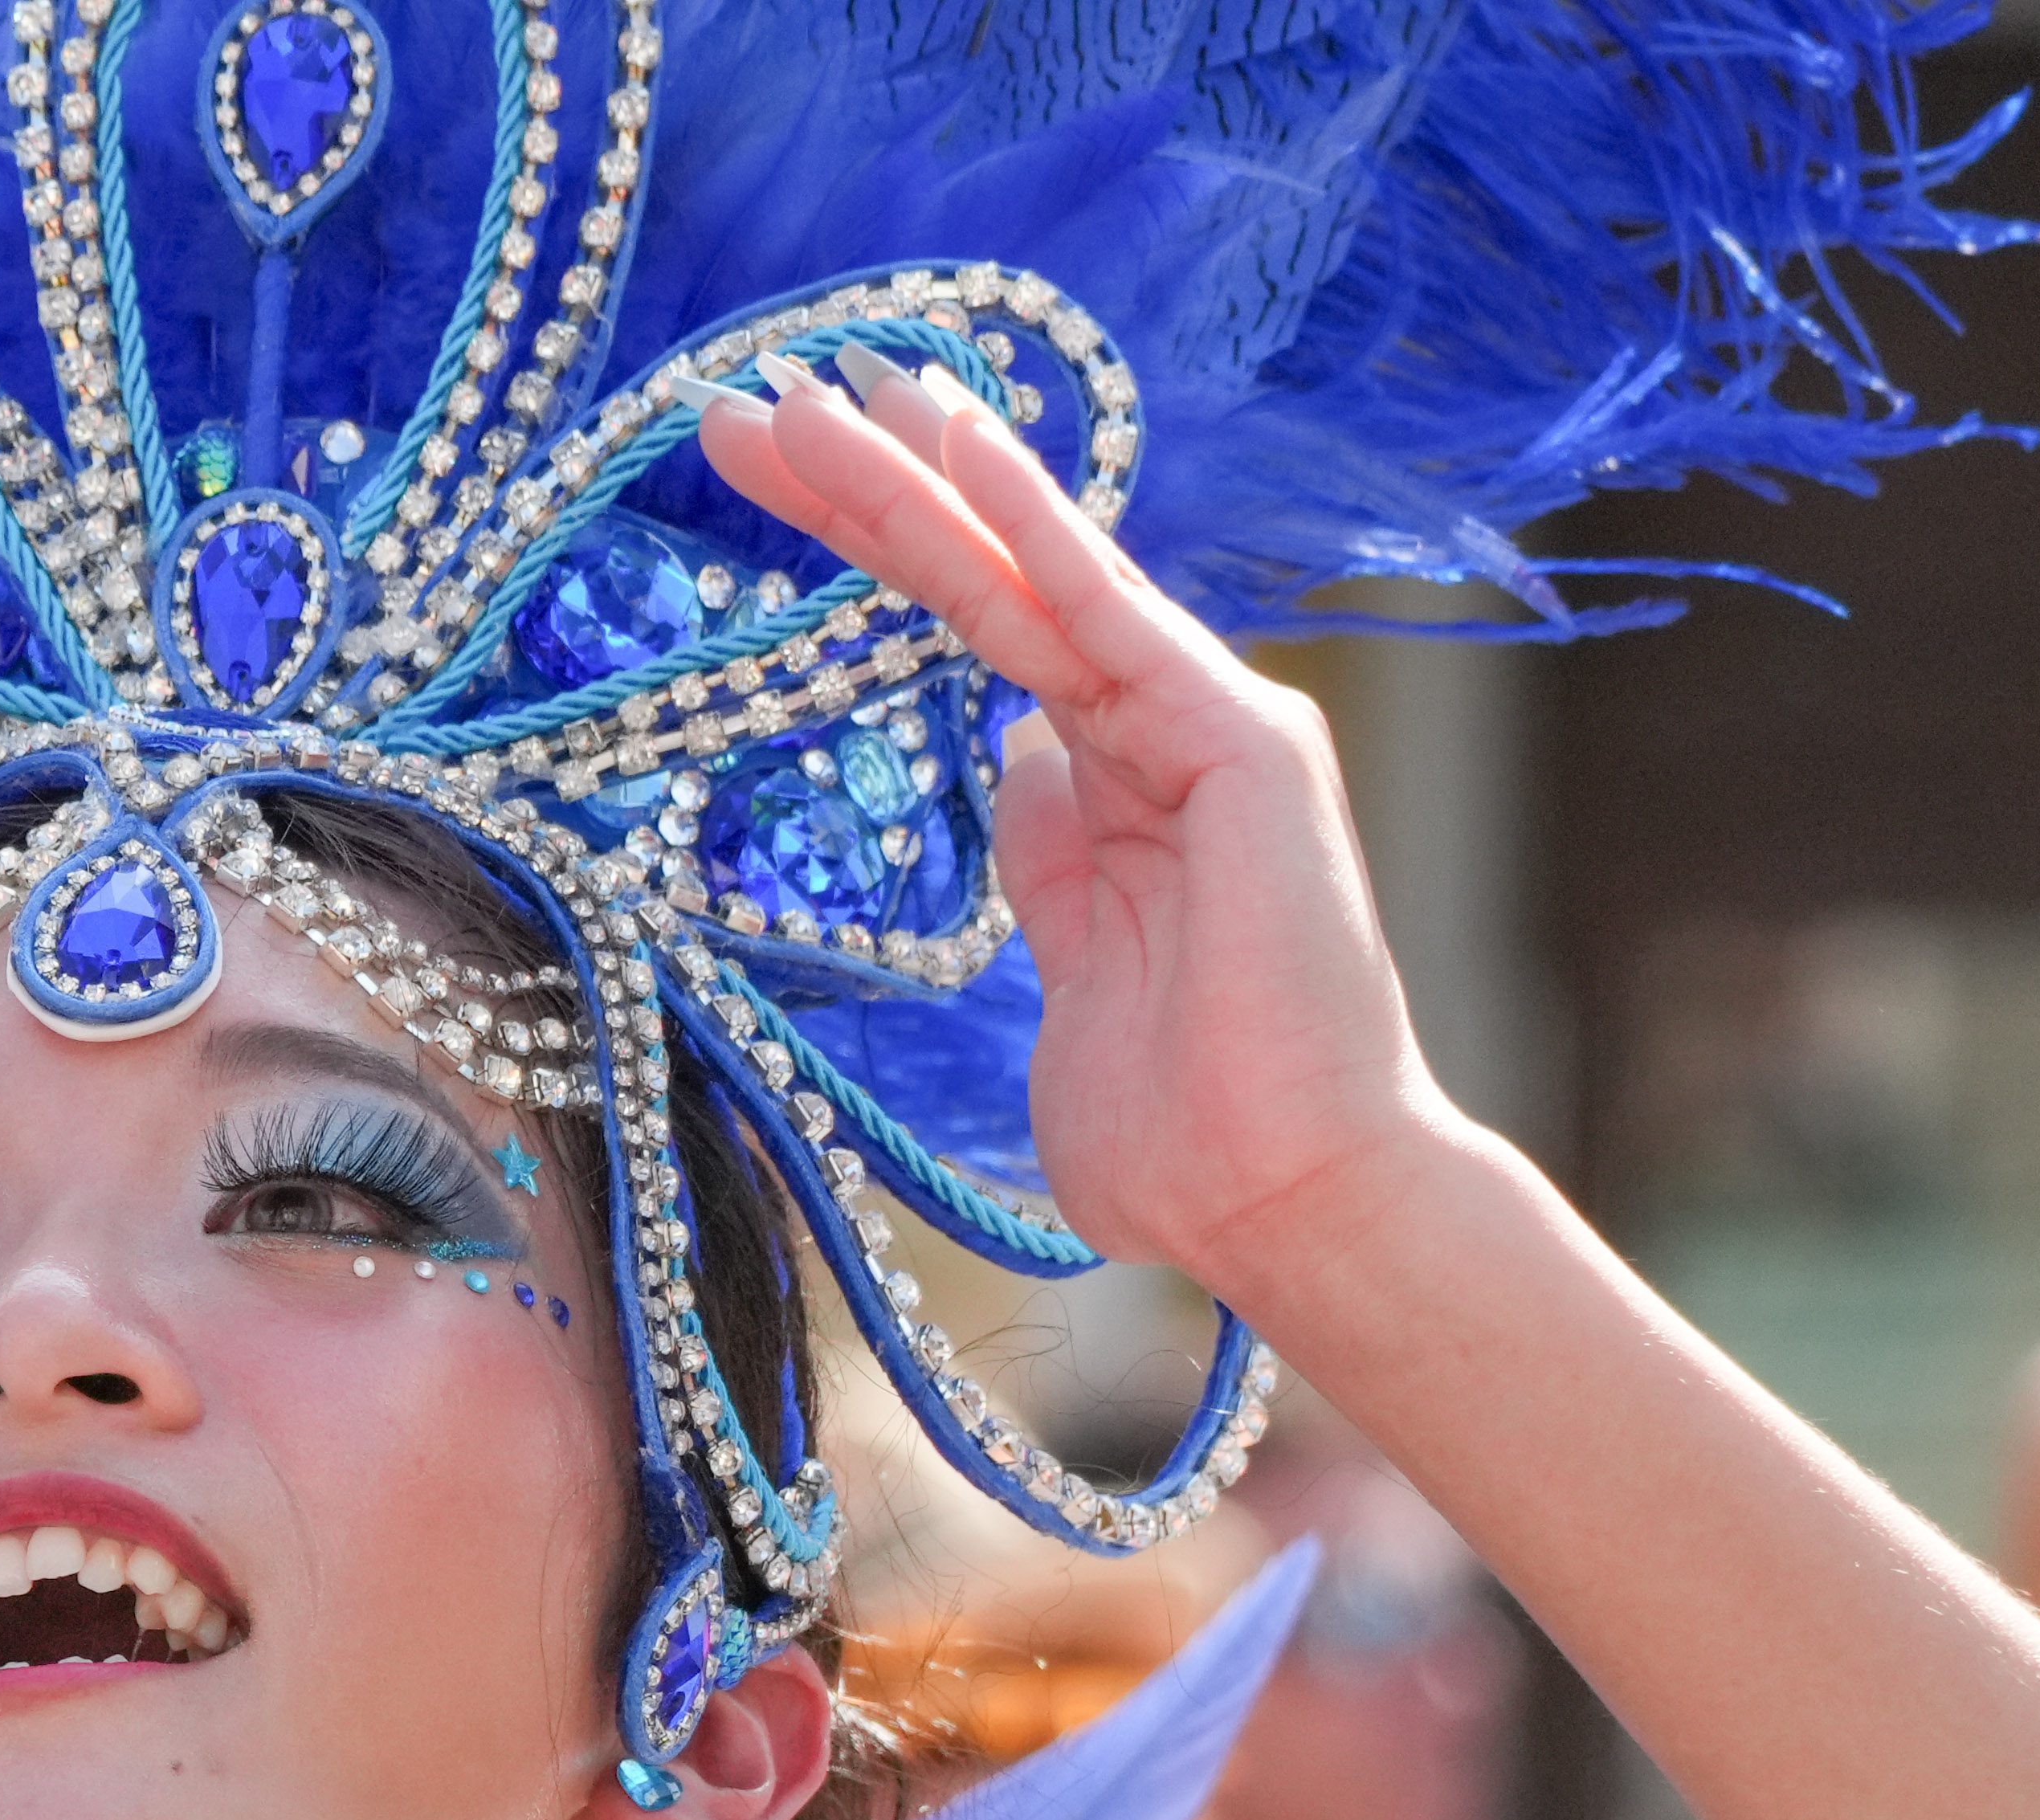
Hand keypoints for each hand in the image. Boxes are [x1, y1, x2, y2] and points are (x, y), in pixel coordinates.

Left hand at [690, 354, 1455, 1290]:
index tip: (772, 478)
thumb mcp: (1071, 984)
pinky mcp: (1241, 745)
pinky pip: (1109, 618)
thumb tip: (1017, 767)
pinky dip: (1036, 529)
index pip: (971, 630)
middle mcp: (1162, 730)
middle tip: (751, 402)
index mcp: (1118, 783)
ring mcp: (1206, 727)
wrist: (1288, 1205)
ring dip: (919, 482)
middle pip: (985, 581)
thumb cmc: (1184, 1138)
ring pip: (1030, 578)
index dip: (876, 548)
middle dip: (867, 491)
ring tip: (818, 393)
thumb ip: (1051, 872)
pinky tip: (959, 447)